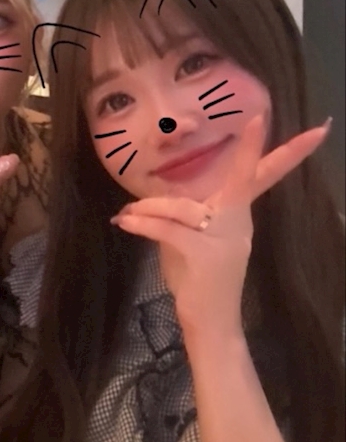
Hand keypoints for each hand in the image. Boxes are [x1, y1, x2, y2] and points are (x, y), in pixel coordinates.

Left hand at [111, 116, 330, 334]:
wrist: (209, 322)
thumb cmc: (199, 280)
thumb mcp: (192, 240)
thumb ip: (184, 217)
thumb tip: (153, 201)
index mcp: (237, 216)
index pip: (261, 177)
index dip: (284, 153)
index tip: (316, 129)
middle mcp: (237, 223)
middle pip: (244, 180)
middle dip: (253, 150)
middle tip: (259, 120)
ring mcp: (224, 239)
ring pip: (183, 208)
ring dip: (149, 210)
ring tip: (128, 215)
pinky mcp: (204, 255)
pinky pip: (169, 229)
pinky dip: (143, 224)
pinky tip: (125, 222)